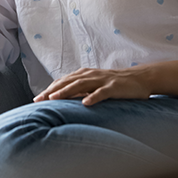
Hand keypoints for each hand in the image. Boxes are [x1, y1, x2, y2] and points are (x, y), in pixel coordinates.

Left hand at [33, 67, 151, 105]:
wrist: (139, 78)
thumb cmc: (115, 84)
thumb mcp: (95, 85)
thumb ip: (81, 90)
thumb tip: (64, 99)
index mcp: (85, 74)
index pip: (63, 81)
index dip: (49, 89)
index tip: (37, 99)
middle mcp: (91, 75)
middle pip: (68, 82)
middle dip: (52, 91)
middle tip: (39, 100)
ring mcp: (102, 80)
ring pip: (81, 85)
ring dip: (66, 91)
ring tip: (54, 99)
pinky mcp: (114, 87)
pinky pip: (102, 92)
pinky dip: (93, 97)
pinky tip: (85, 103)